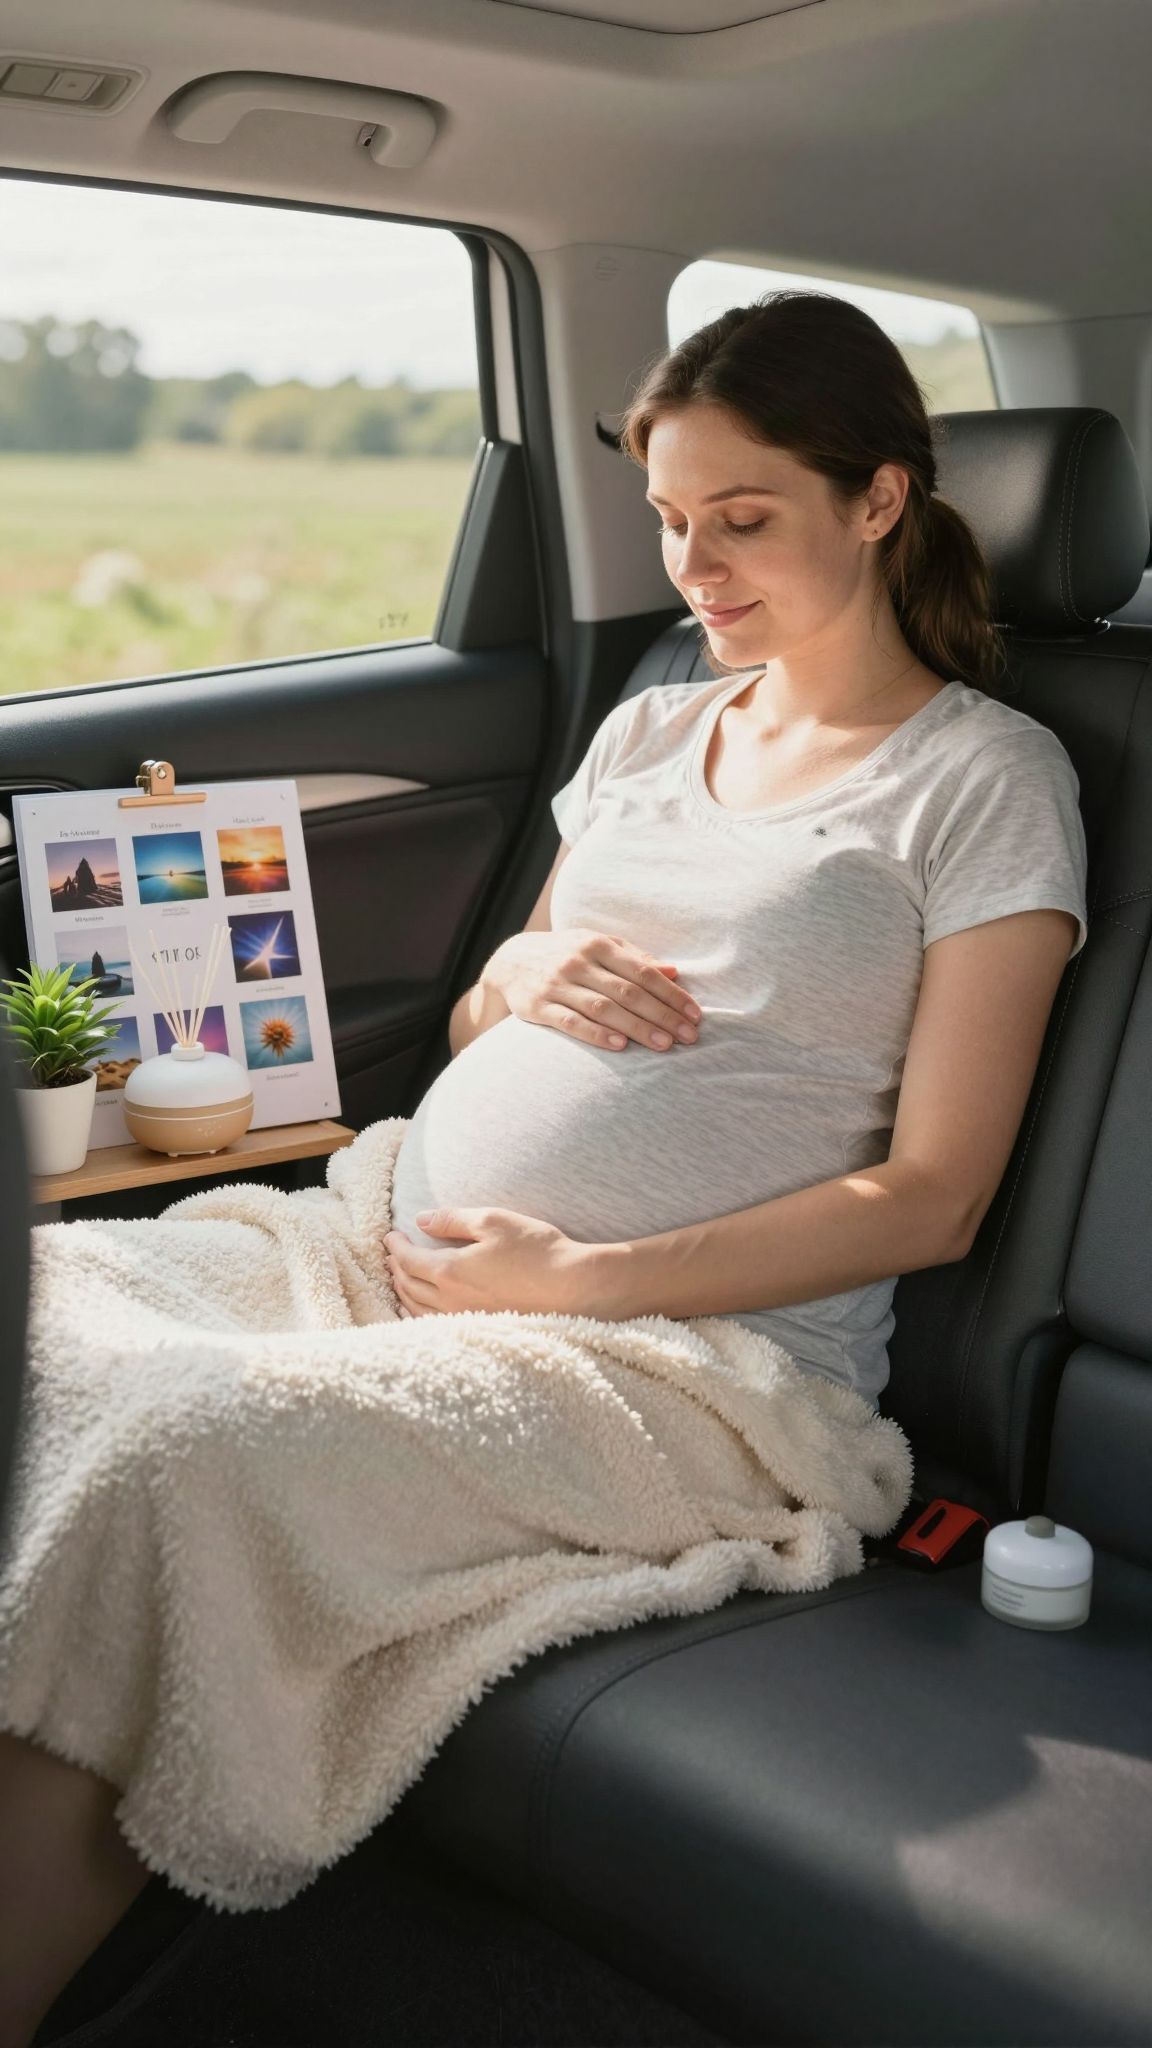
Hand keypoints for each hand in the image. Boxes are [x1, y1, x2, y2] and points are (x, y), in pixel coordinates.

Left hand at [383, 1206, 604, 1317]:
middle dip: (395, 1267)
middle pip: (407, 1285)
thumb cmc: (536, 1250)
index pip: (407, 1259)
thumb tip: (420, 1220)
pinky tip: (418, 1311)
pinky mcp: (477, 1329)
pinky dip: (416, 1314)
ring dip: (402, 1291)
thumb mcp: (494, 1221)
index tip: (390, 1235)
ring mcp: (462, 1319)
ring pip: (416, 1309)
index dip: (395, 1246)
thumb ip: (453, 1219)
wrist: (572, 1288)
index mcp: (449, 1271)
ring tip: (399, 1279)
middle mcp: (449, 1300)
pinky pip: (433, 1324)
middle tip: (391, 1254)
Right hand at [487, 928, 701, 1053]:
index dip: (671, 994)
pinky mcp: (538, 1007)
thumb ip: (635, 958)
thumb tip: (674, 972)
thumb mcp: (598, 946)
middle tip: (688, 1036)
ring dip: (636, 1028)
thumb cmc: (566, 955)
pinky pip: (570, 1022)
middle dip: (662, 1015)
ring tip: (663, 1045)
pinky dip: (596, 1034)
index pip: (643, 971)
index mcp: (597, 944)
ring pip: (603, 1008)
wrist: (510, 962)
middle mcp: (577, 961)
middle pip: (628, 991)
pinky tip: (620, 1046)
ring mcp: (557, 984)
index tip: (695, 1015)